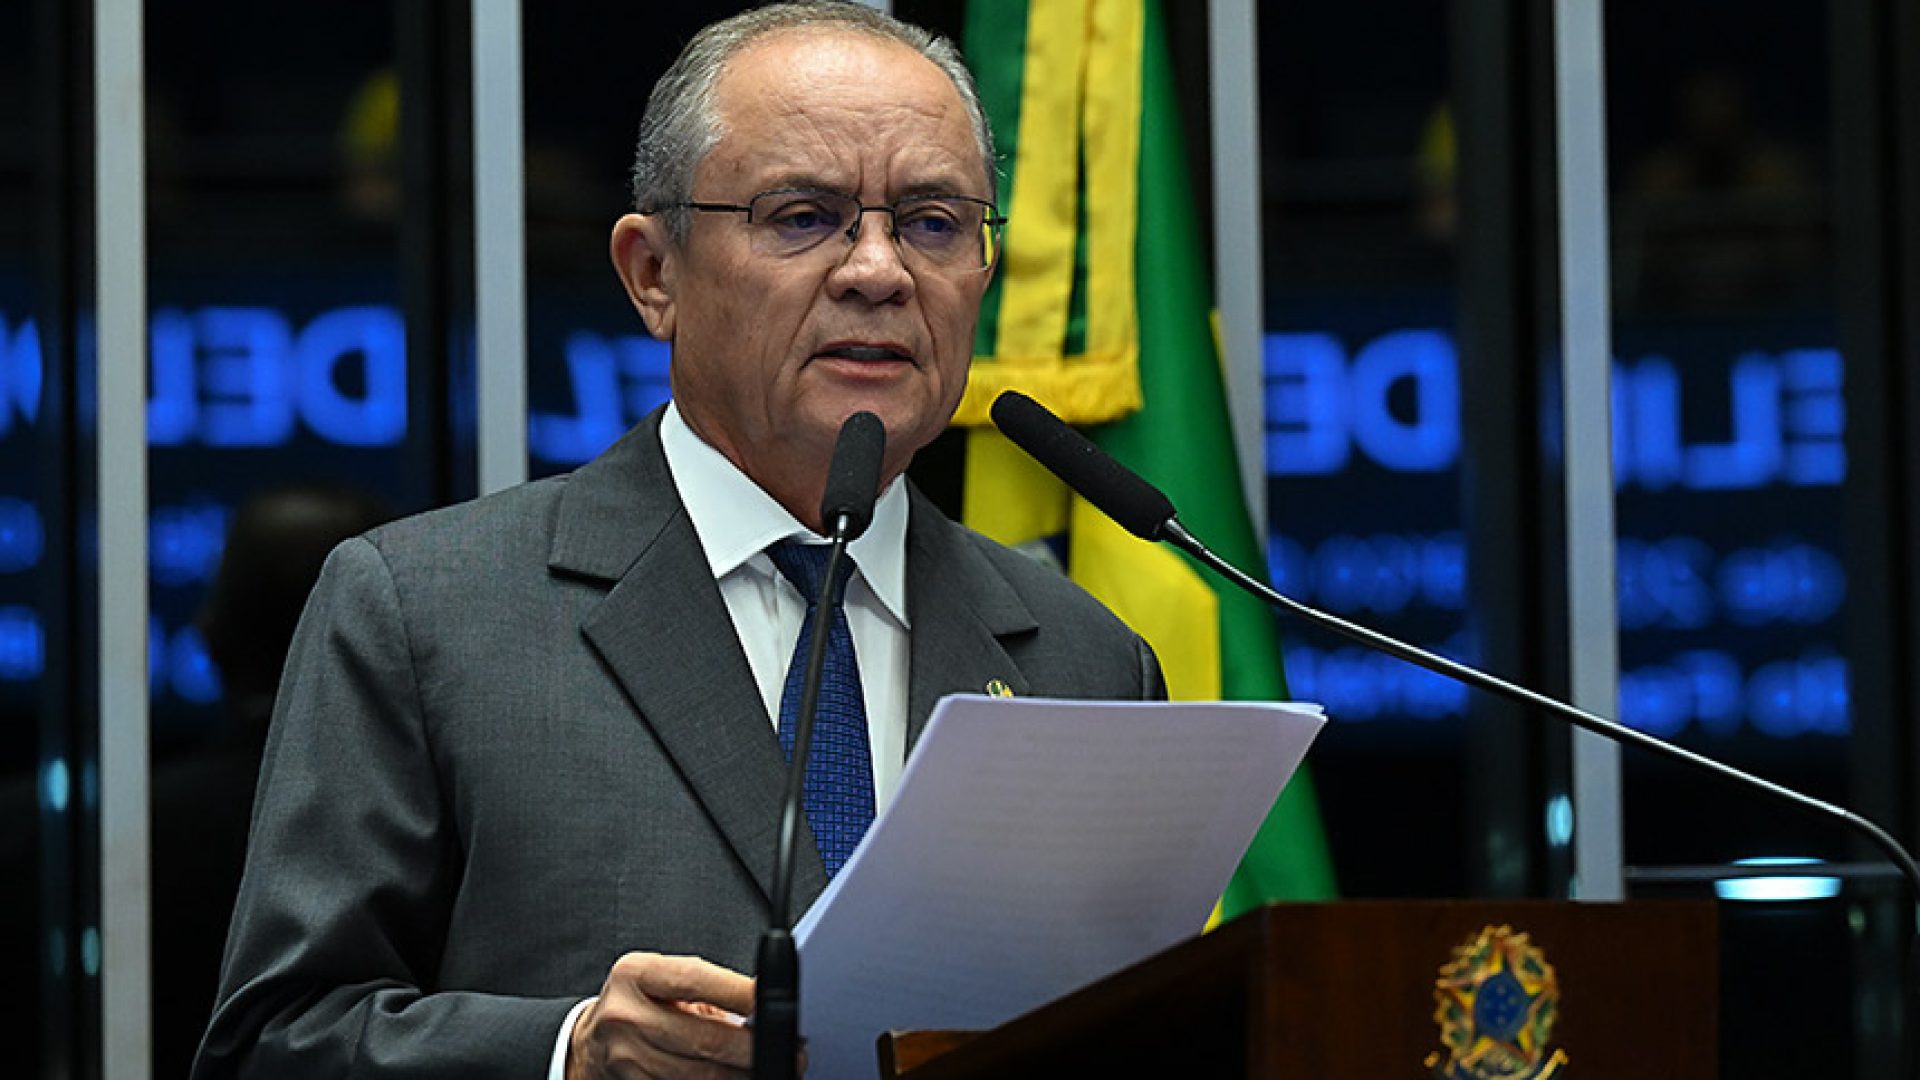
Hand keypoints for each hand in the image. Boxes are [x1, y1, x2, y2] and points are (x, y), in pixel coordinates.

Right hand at [566, 952, 758, 1079]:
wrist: (590, 1043)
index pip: (695, 979)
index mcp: (636, 974)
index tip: (772, 1001)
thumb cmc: (638, 1003)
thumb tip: (761, 1011)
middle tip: (793, 1050)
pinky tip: (737, 1078)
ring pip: (700, 1075)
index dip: (738, 992)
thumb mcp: (662, 981)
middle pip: (703, 1038)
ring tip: (769, 1068)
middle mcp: (626, 1016)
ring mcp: (627, 1058)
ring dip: (742, 1075)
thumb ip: (708, 989)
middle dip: (753, 1048)